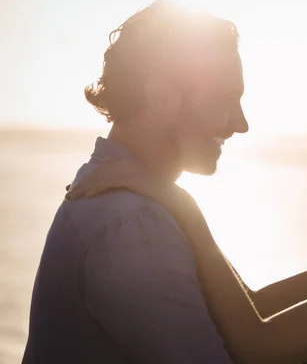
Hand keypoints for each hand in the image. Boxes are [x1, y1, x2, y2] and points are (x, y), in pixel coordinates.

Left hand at [65, 158, 202, 227]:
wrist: (176, 201)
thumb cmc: (161, 200)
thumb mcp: (143, 192)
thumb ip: (130, 190)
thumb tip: (120, 196)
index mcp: (131, 166)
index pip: (105, 169)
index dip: (90, 178)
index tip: (77, 187)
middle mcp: (130, 166)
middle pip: (99, 171)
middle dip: (83, 183)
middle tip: (70, 193)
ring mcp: (132, 171)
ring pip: (101, 177)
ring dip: (85, 187)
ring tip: (73, 198)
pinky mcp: (132, 179)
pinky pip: (110, 182)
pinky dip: (97, 189)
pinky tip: (88, 197)